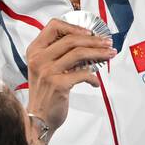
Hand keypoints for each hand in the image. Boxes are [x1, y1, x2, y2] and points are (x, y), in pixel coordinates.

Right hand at [25, 19, 115, 135]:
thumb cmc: (45, 92)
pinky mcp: (58, 84)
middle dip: (94, 40)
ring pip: (79, 53)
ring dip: (99, 53)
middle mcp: (39, 59)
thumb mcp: (45, 68)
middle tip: (108, 43)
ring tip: (110, 55)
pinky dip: (93, 77)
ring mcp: (48, 71)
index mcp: (35, 51)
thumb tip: (88, 43)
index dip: (74, 26)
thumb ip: (59, 54)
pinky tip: (95, 82)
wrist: (38, 118)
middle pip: (71, 39)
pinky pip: (83, 74)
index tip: (90, 32)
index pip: (54, 26)